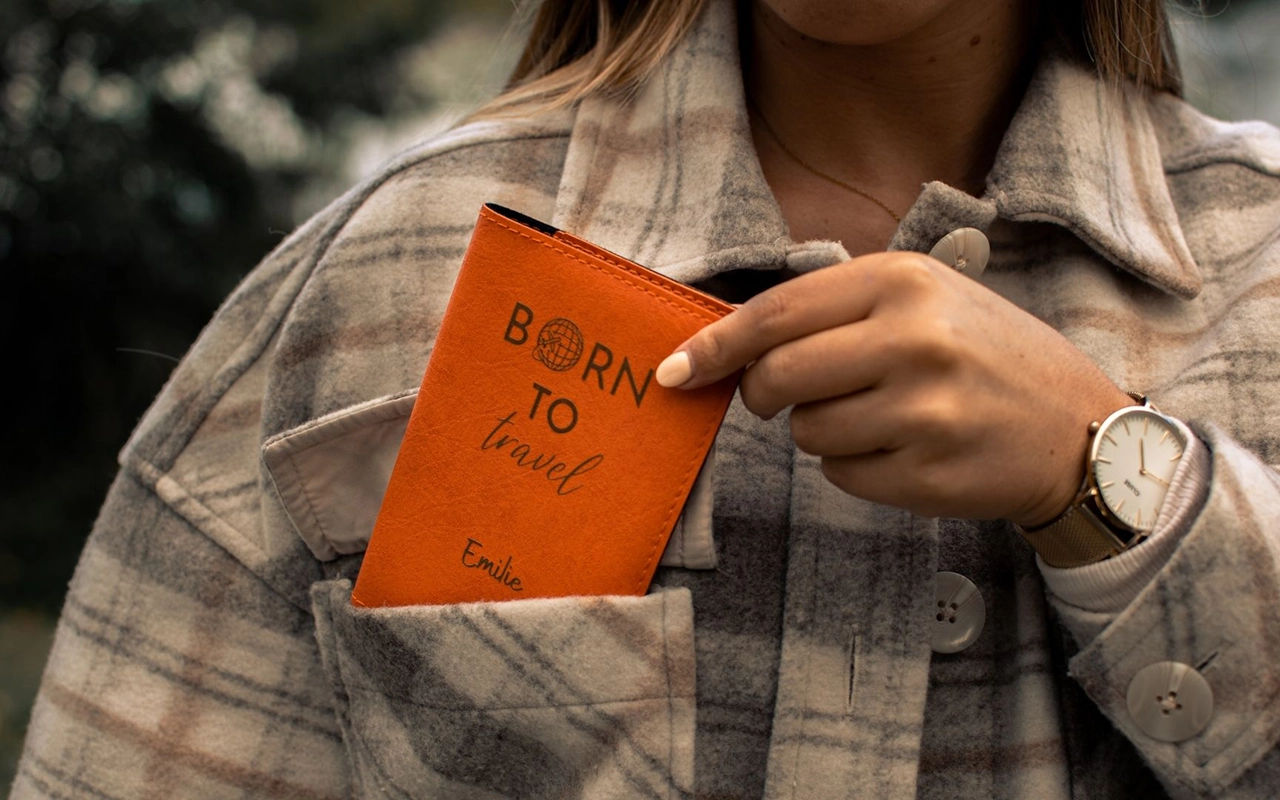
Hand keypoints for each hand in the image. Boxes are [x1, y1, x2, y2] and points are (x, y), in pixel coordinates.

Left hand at [656, 251, 1131, 525]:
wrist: (1078, 429)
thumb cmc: (986, 356)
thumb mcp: (925, 299)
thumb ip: (834, 310)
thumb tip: (730, 343)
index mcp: (903, 281)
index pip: (775, 314)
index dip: (714, 347)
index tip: (672, 371)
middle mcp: (914, 338)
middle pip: (776, 378)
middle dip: (763, 395)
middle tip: (784, 398)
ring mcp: (925, 408)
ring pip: (806, 432)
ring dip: (821, 430)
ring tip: (881, 415)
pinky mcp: (929, 471)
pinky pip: (841, 475)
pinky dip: (855, 466)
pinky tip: (904, 448)